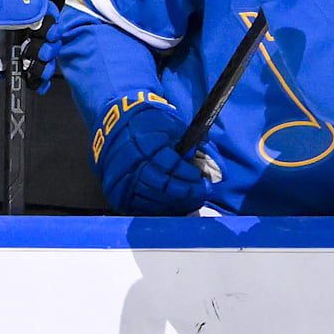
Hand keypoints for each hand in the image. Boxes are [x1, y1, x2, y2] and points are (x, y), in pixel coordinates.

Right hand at [94, 95, 210, 214]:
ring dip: (177, 202)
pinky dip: (162, 207)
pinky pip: (142, 207)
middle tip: (203, 191)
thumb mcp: (173, 127)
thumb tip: (217, 171)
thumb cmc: (150, 126)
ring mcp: (122, 179)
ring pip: (153, 198)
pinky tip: (176, 203)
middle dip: (187, 191)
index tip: (201, 177)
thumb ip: (194, 146)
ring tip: (193, 198)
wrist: (115, 126)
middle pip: (162, 184)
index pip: (169, 164)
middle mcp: (130, 162)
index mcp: (145, 140)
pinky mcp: (118, 192)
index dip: (188, 173)